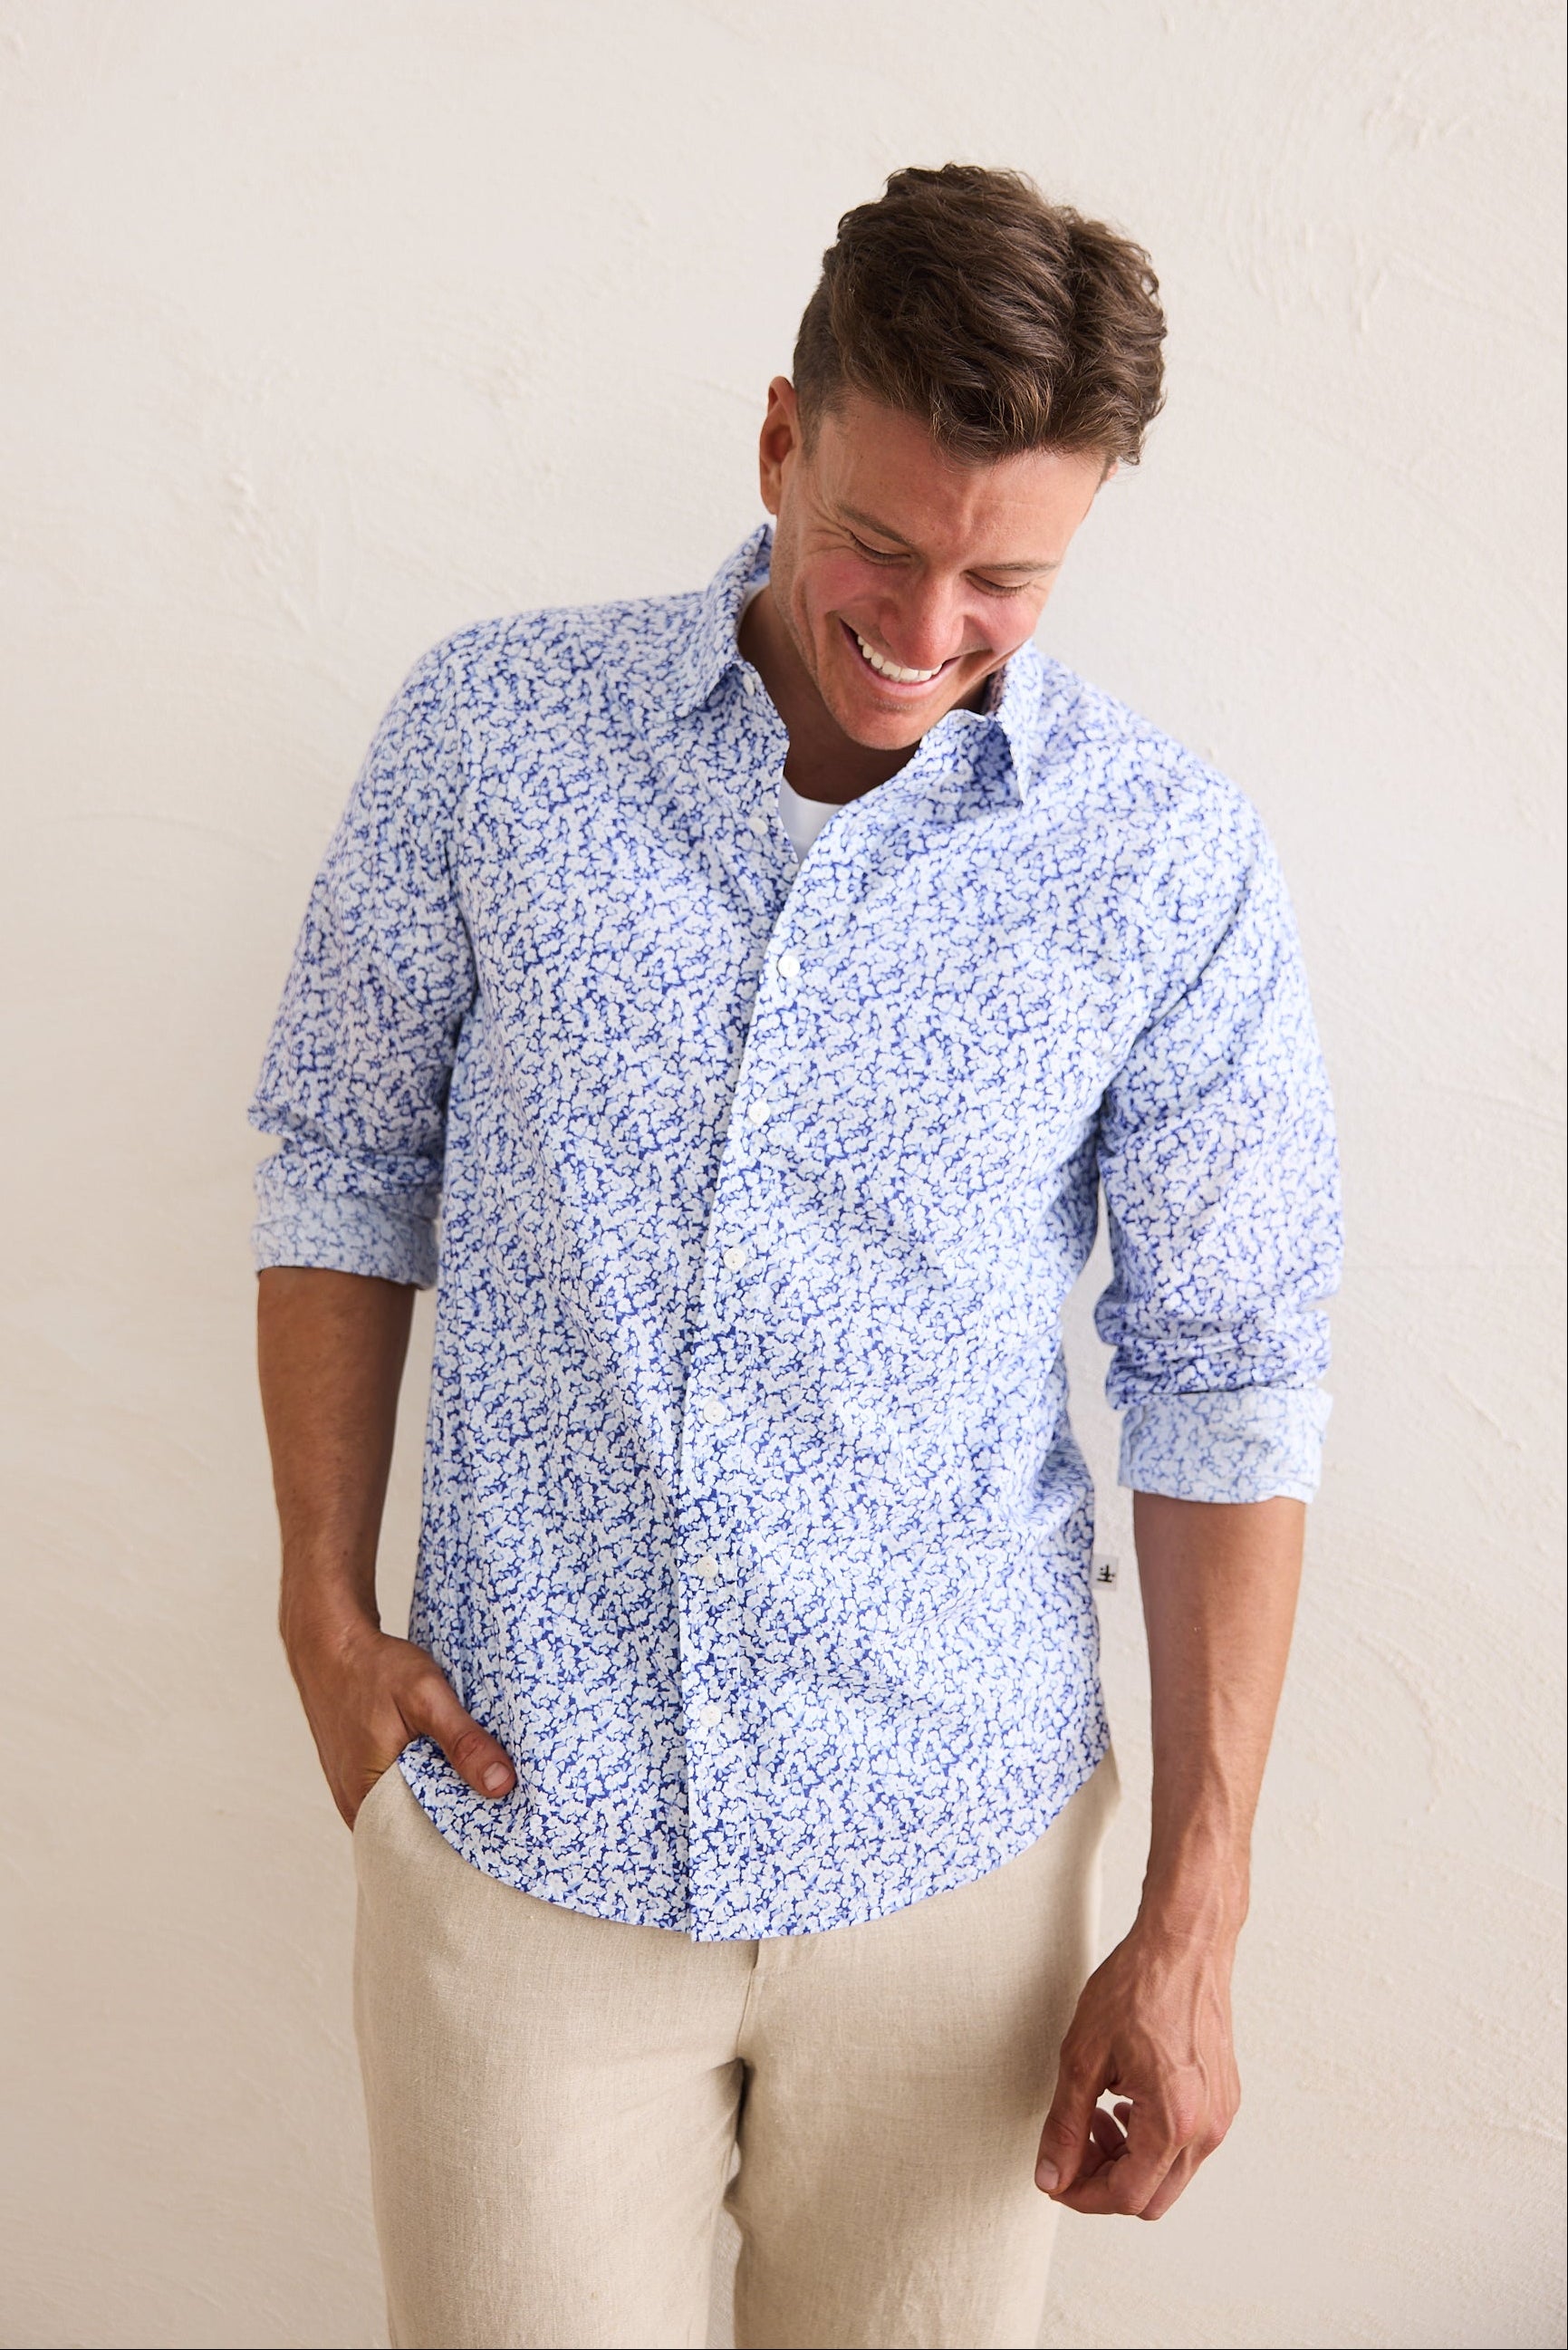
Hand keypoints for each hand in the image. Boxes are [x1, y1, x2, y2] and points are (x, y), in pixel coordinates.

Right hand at [285, 1613, 516, 1827]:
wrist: (328, 1643)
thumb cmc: (371, 1668)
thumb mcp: (425, 1698)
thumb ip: (463, 1741)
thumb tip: (503, 1785)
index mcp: (369, 1799)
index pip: (427, 1844)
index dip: (468, 1840)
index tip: (508, 1830)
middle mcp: (357, 1806)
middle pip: (419, 1832)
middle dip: (458, 1823)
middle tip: (505, 1812)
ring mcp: (355, 1793)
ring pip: (409, 1812)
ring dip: (441, 1801)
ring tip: (482, 1790)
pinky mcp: (358, 1776)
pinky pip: (398, 1795)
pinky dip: (424, 1785)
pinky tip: (449, 1770)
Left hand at [1034, 1918, 1240, 2219]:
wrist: (1185, 1942)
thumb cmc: (1137, 1986)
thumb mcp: (1083, 2056)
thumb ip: (1065, 2125)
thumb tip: (1050, 2176)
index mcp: (1174, 2122)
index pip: (1125, 2196)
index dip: (1081, 2194)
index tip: (1054, 2176)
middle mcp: (1207, 2128)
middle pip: (1151, 2198)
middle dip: (1105, 2180)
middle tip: (1075, 2143)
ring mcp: (1221, 2115)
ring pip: (1169, 2174)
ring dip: (1127, 2160)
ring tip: (1096, 2114)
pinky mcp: (1224, 2098)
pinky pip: (1187, 2146)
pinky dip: (1151, 2140)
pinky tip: (1125, 2100)